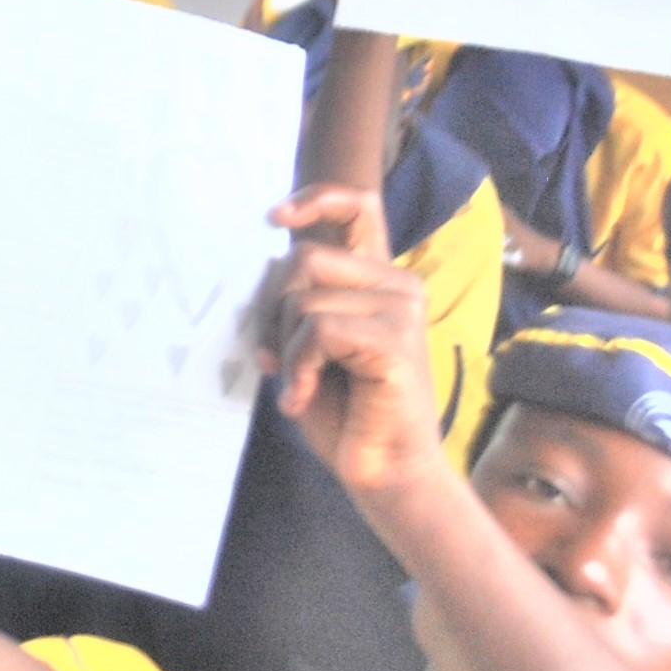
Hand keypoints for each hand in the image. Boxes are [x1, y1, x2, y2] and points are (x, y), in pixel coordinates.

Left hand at [256, 186, 441, 496]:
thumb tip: (269, 267)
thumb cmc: (347, 414)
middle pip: (303, 258)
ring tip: (302, 385)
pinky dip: (299, 366)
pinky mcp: (394, 339)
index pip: (359, 207)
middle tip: (278, 359)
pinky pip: (317, 330)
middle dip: (273, 309)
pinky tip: (305, 397)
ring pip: (304, 299)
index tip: (274, 217)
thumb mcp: (311, 346)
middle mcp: (397, 285)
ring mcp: (401, 308)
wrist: (385, 472)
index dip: (316, 199)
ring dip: (287, 348)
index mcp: (378, 281)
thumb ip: (299, 303)